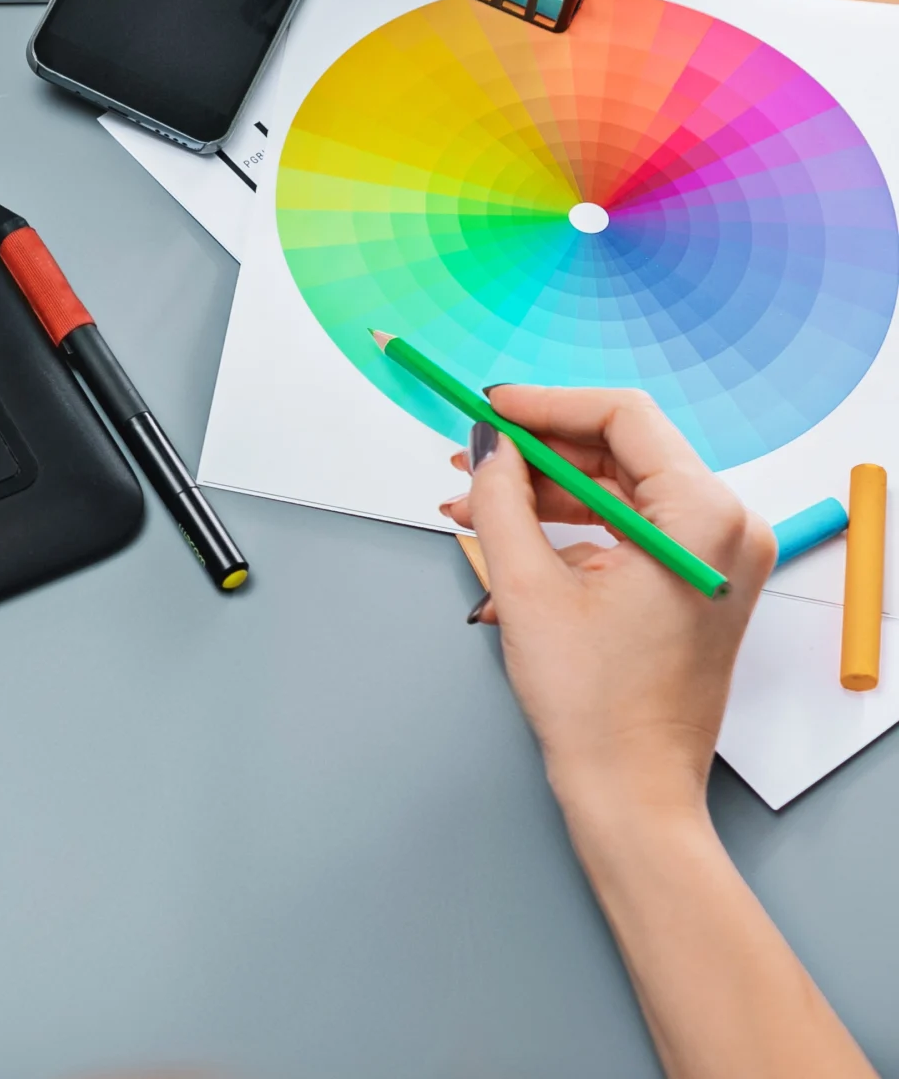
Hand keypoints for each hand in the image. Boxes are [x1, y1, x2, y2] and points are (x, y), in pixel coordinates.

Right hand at [437, 385, 775, 820]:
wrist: (631, 790)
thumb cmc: (595, 704)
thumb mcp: (528, 586)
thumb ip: (502, 498)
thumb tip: (488, 445)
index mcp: (703, 518)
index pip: (623, 418)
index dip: (546, 405)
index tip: (489, 410)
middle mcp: (726, 529)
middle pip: (621, 451)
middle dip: (536, 454)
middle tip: (470, 458)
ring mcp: (716, 558)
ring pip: (618, 489)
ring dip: (543, 493)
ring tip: (471, 505)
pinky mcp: (696, 581)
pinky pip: (628, 528)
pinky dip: (569, 528)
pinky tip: (506, 541)